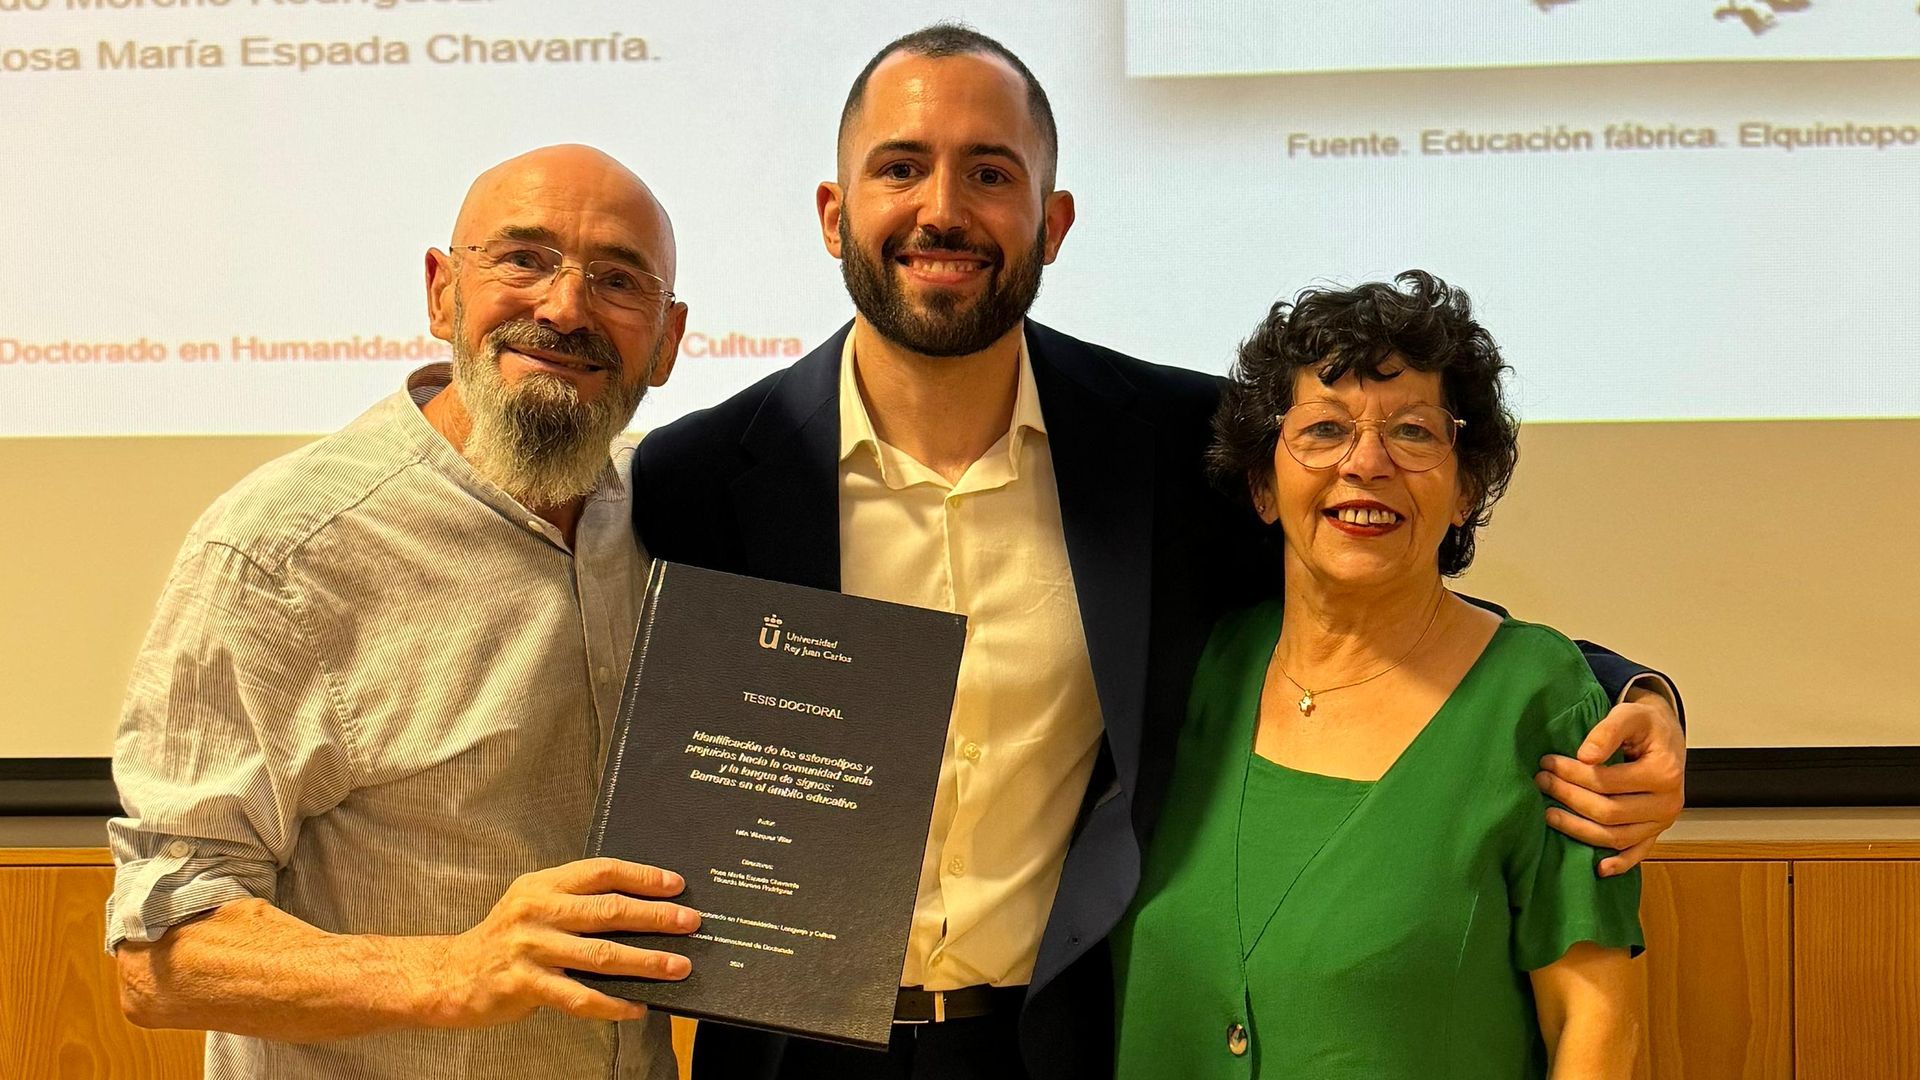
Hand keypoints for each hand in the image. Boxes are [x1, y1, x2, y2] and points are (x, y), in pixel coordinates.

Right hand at [427, 858, 699, 1027]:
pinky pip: (580, 996)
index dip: (642, 876)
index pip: (601, 871)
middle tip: (691, 922)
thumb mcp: (533, 905)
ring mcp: (531, 948)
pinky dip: (614, 1003)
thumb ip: (575, 902)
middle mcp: (537, 910)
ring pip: (601, 954)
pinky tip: (638, 1006)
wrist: (450, 975)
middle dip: (655, 917)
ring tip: (678, 966)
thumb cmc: (504, 939)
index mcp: (544, 884)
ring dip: (645, 961)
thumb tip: (639, 908)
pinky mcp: (525, 984)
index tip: (677, 885)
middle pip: (608, 910)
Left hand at [1535, 689, 1685, 876]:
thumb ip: (1608, 731)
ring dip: (1579, 828)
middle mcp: (1668, 803)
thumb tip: (1585, 757)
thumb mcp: (1630, 715)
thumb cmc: (1645, 726)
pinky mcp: (1656, 832)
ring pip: (1616, 836)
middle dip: (1569, 798)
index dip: (1573, 774)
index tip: (1547, 763)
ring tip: (1548, 814)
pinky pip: (1638, 853)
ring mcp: (1662, 822)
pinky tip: (1598, 869)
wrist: (1666, 738)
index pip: (1608, 782)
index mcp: (1664, 773)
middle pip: (1609, 812)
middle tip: (1541, 782)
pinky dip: (1620, 863)